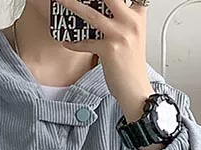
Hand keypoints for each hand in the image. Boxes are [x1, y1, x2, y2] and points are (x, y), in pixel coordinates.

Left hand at [55, 0, 152, 122]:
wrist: (135, 89)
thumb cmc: (132, 66)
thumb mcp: (132, 37)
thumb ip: (122, 20)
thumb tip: (103, 12)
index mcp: (138, 16)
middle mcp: (131, 22)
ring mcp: (120, 35)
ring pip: (91, 14)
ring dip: (73, 5)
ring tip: (61, 0)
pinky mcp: (109, 50)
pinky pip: (85, 42)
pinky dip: (74, 43)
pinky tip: (66, 42)